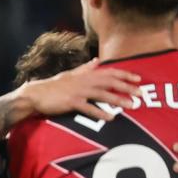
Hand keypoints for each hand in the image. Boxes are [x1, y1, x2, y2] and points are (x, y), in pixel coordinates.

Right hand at [19, 59, 140, 120]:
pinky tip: (110, 117)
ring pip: (103, 94)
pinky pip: (89, 108)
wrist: (35, 94)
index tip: (138, 78)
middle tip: (141, 94)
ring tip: (132, 106)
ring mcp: (78, 91)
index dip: (125, 74)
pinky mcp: (72, 102)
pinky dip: (100, 112)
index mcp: (86, 74)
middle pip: (111, 82)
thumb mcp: (71, 74)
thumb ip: (86, 68)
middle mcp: (85, 81)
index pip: (110, 72)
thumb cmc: (53, 86)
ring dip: (119, 100)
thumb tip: (97, 61)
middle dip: (128, 87)